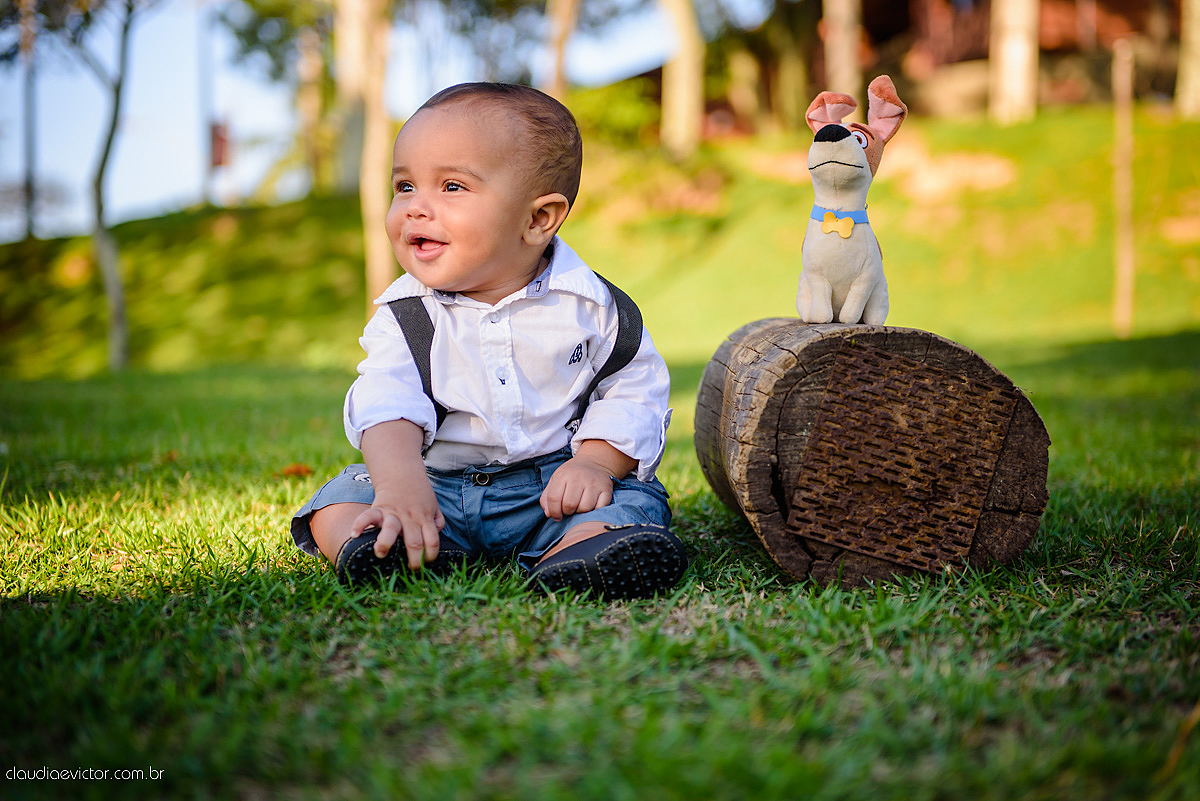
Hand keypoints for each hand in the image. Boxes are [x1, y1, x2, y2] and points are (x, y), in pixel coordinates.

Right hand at [357, 420, 444, 569]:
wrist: (401, 473)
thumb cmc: (418, 494)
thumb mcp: (434, 506)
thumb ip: (438, 521)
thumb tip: (436, 535)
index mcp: (425, 519)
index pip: (433, 541)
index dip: (431, 555)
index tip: (426, 563)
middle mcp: (410, 518)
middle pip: (414, 541)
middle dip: (413, 559)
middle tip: (410, 569)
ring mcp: (394, 513)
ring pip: (392, 529)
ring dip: (386, 542)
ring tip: (380, 553)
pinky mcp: (378, 508)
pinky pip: (368, 516)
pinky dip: (360, 524)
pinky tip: (355, 534)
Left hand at [540, 456, 614, 520]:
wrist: (594, 462)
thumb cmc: (572, 474)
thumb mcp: (556, 479)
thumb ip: (547, 497)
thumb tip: (549, 514)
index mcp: (564, 475)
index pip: (554, 498)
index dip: (553, 512)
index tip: (556, 516)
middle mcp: (579, 478)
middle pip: (569, 505)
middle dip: (567, 512)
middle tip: (569, 510)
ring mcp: (594, 483)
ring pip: (584, 508)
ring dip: (580, 512)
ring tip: (579, 506)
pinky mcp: (606, 489)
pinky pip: (599, 508)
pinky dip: (594, 511)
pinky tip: (590, 505)